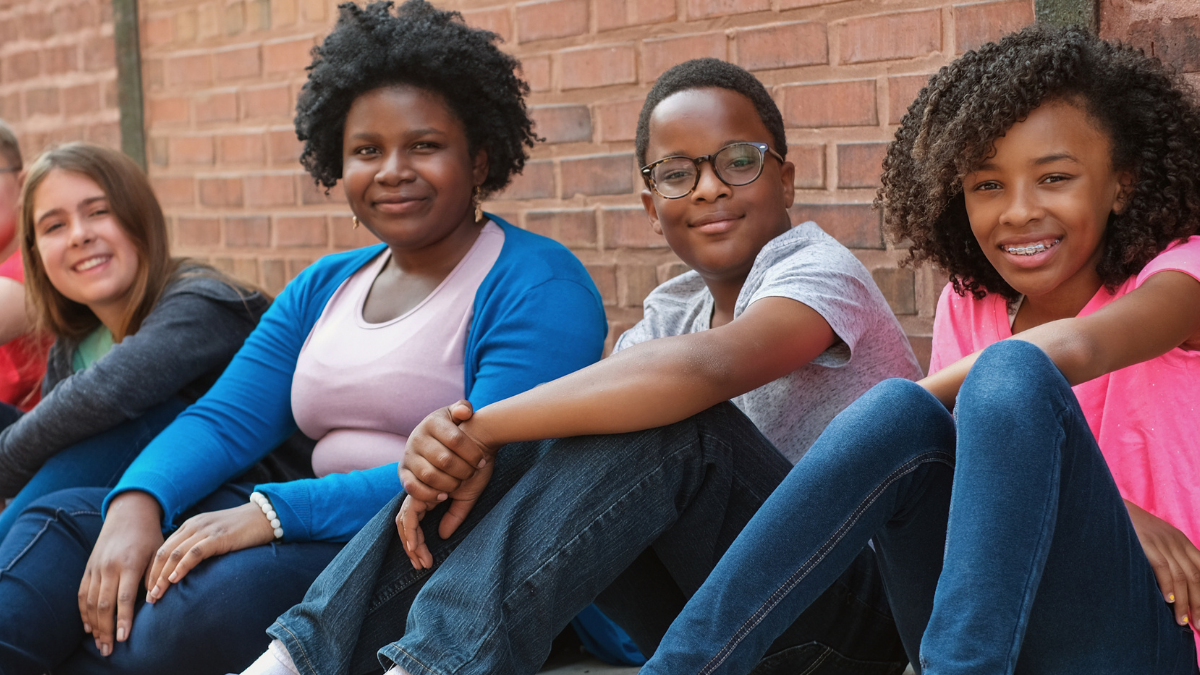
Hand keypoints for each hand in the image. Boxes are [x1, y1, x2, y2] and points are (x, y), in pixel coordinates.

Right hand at [79, 491, 163, 655]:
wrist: (129, 514)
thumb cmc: (149, 536)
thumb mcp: (158, 552)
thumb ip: (154, 575)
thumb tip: (154, 600)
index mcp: (128, 564)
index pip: (123, 598)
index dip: (123, 620)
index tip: (124, 638)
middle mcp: (108, 567)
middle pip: (103, 605)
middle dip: (105, 630)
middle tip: (109, 650)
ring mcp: (95, 568)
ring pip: (89, 603)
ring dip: (93, 626)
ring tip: (100, 644)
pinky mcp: (88, 568)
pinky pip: (82, 594)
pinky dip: (83, 612)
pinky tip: (88, 627)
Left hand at [145, 502, 275, 603]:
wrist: (265, 516)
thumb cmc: (241, 530)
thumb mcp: (214, 535)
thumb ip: (198, 546)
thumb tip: (184, 569)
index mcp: (190, 526)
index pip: (163, 549)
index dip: (152, 571)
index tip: (148, 590)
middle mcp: (193, 526)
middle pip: (164, 553)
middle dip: (153, 577)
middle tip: (149, 598)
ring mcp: (206, 531)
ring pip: (175, 554)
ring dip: (163, 576)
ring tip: (157, 594)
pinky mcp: (219, 537)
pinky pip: (195, 552)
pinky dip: (182, 566)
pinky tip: (175, 579)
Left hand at [396, 460, 496, 569]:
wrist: (478, 441)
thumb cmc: (476, 464)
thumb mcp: (467, 496)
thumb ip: (455, 515)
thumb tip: (442, 535)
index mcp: (430, 492)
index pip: (415, 520)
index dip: (416, 542)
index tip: (426, 561)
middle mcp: (421, 490)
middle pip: (404, 523)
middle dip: (410, 547)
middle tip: (420, 565)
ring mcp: (418, 489)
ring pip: (404, 522)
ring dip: (411, 544)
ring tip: (421, 561)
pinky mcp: (420, 489)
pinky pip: (409, 515)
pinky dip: (412, 532)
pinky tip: (418, 546)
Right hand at [399, 401, 491, 503]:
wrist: (428, 439)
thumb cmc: (450, 428)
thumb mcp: (456, 414)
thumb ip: (463, 408)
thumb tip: (466, 412)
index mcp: (432, 422)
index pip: (456, 440)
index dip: (472, 453)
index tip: (482, 462)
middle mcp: (417, 438)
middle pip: (444, 460)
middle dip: (464, 471)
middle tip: (472, 473)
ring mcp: (408, 456)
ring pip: (430, 476)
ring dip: (450, 484)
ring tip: (460, 483)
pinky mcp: (403, 473)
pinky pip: (413, 488)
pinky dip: (430, 494)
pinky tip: (444, 495)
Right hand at [1128, 500, 1199, 627]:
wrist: (1109, 506)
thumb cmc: (1129, 528)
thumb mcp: (1155, 539)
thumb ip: (1168, 557)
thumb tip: (1174, 586)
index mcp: (1182, 541)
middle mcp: (1176, 542)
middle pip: (1195, 577)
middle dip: (1199, 603)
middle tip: (1199, 624)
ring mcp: (1162, 542)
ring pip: (1181, 577)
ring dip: (1184, 602)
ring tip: (1182, 621)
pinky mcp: (1147, 544)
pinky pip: (1162, 568)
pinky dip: (1167, 585)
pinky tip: (1168, 600)